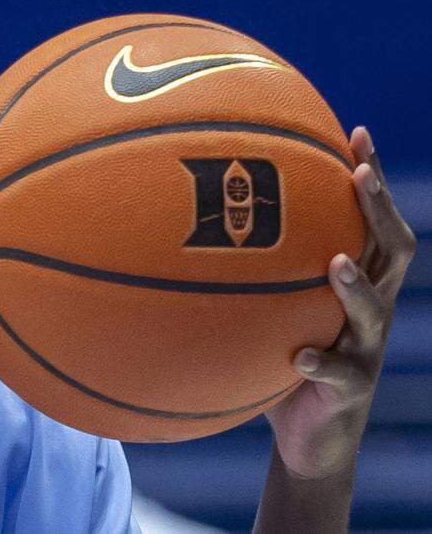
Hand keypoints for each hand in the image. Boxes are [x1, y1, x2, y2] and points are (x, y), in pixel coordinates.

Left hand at [264, 126, 416, 478]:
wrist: (307, 438)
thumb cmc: (276, 360)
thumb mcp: (263, 309)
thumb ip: (242, 271)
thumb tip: (180, 222)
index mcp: (353, 281)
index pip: (369, 220)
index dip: (369, 177)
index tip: (355, 131)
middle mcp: (369, 309)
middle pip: (391, 250)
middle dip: (378, 209)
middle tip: (358, 174)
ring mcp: (365, 349)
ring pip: (374, 310)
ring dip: (356, 286)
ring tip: (335, 263)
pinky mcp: (351, 390)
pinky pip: (338, 374)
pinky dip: (319, 363)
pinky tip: (299, 358)